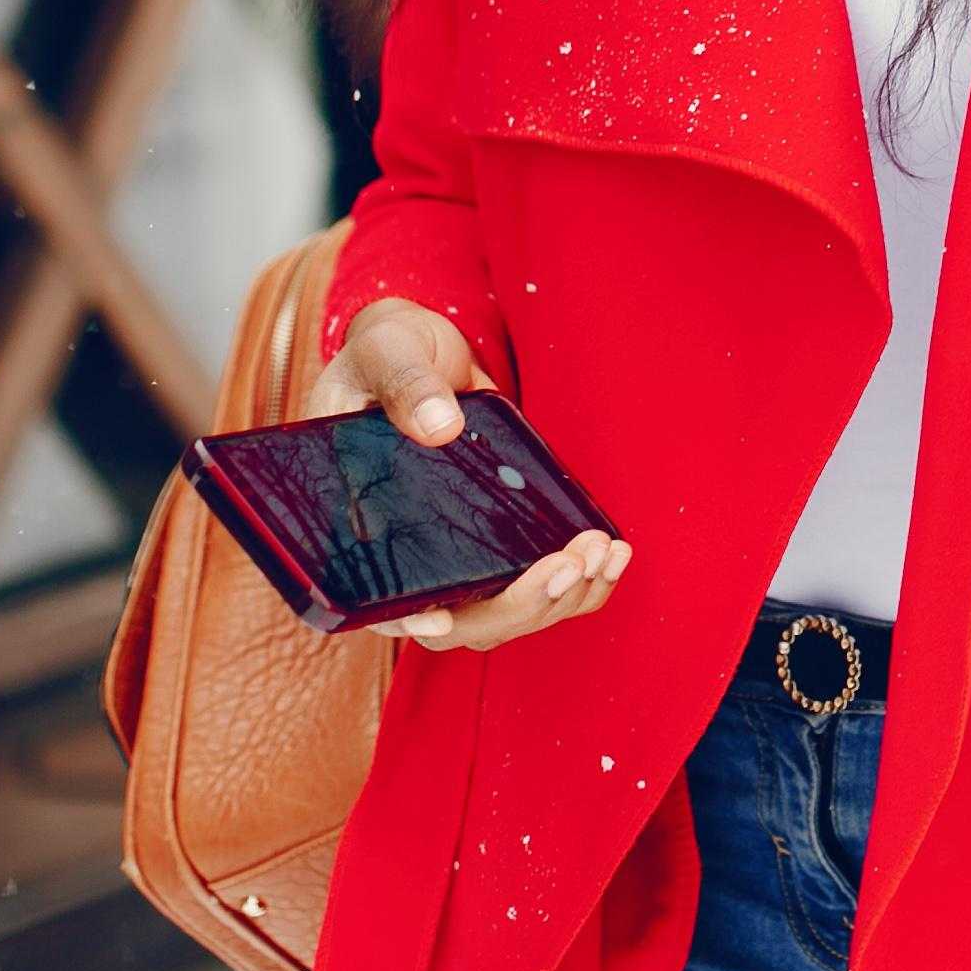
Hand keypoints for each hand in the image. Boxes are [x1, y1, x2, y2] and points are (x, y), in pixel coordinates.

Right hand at [308, 294, 630, 649]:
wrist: (422, 348)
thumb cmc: (384, 353)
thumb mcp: (385, 354)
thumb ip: (405, 385)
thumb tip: (442, 425)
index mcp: (356, 529)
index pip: (374, 602)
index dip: (403, 621)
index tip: (438, 621)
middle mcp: (408, 556)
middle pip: (460, 621)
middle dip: (519, 604)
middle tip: (570, 562)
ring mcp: (459, 553)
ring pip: (507, 611)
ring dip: (561, 596)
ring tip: (602, 551)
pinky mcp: (502, 537)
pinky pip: (540, 581)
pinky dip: (581, 578)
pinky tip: (613, 550)